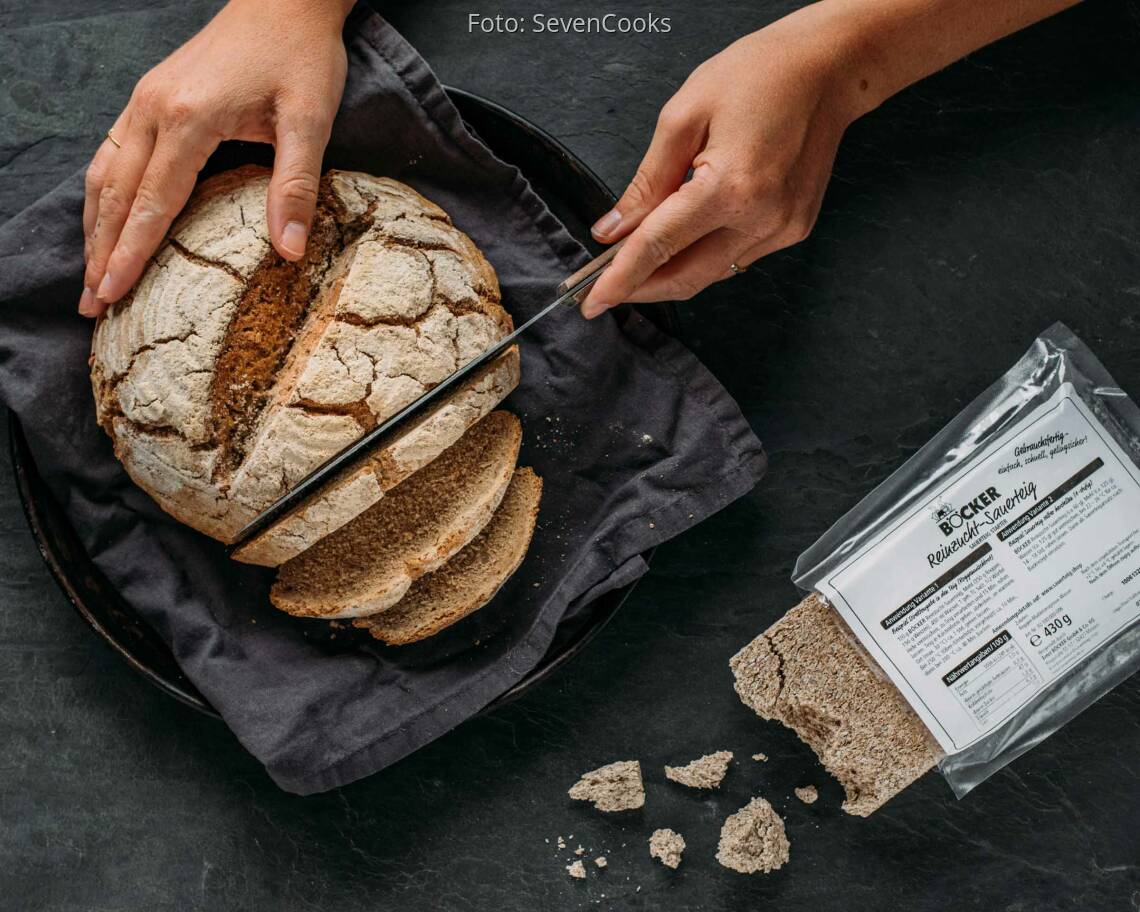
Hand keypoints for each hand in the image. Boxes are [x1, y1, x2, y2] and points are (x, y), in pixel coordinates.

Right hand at [80, 0, 354, 316]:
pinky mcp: (150, 97)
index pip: (152, 202)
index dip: (131, 254)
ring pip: (104, 173)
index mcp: (188, 118)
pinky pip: (112, 153)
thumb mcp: (310, 120)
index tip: (114, 294)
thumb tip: (290, 250)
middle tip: (93, 306)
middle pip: (116, 194)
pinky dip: (103, 196)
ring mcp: (145, 100)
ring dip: (95, 228)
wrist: (284, 1)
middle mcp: (153, 108)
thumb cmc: (300, 58)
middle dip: (101, 253)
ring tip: (92, 277)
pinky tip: (105, 223)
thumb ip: (296, 185)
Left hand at [582, 0, 1079, 317]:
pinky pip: (735, 258)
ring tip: (637, 260)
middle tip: (603, 290)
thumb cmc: (758, 74)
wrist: (828, 68)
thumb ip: (646, 181)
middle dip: (640, 288)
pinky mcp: (794, 230)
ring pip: (710, 274)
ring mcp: (783, 229)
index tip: (591, 301)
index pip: (658, 247)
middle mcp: (761, 219)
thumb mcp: (683, 115)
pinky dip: (703, 255)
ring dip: (670, 272)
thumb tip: (613, 230)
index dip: (619, 279)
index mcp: (731, 187)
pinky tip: (687, 236)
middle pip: (685, 277)